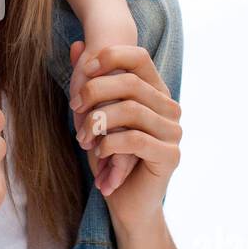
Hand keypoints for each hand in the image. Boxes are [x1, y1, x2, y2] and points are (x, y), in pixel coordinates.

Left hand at [69, 41, 181, 229]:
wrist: (126, 204)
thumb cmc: (108, 157)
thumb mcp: (94, 116)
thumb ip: (89, 81)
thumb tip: (75, 45)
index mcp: (156, 92)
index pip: (139, 57)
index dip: (110, 57)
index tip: (83, 70)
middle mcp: (170, 107)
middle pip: (130, 82)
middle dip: (95, 91)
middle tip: (74, 108)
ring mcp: (173, 132)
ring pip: (131, 109)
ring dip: (98, 122)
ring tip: (83, 139)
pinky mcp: (170, 156)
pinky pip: (135, 139)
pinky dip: (109, 144)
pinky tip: (98, 154)